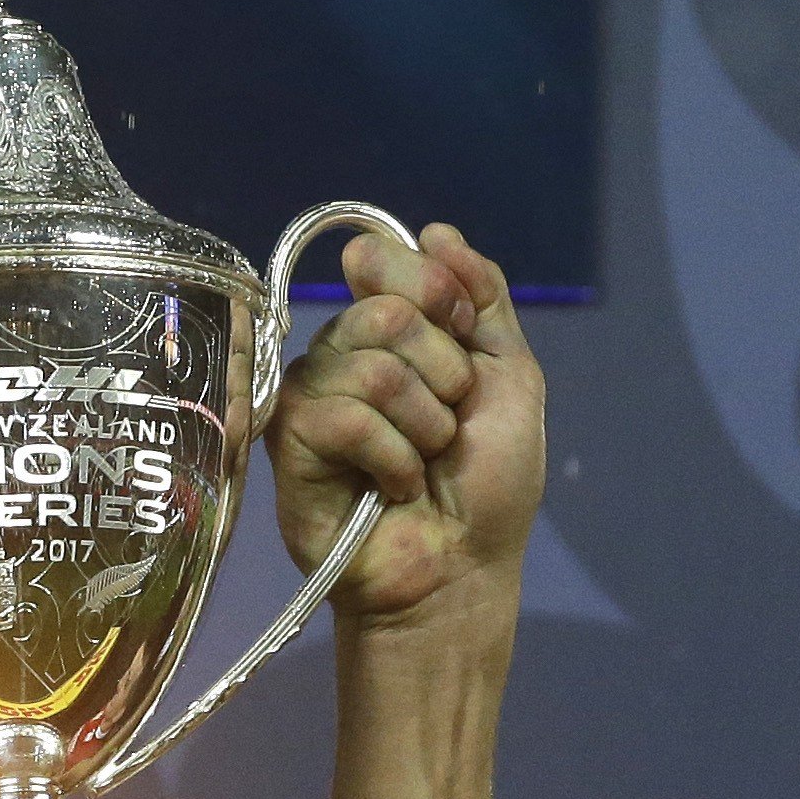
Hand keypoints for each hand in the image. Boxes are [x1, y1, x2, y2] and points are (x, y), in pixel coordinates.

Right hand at [265, 221, 544, 633]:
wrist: (463, 569)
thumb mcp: (510, 376)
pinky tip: (393, 488)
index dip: (435, 293)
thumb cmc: (488, 485)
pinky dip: (391, 458)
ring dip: (423, 426)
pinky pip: (344, 417)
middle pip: (385, 311)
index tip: (465, 344)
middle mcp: (345, 352)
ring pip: (369, 365)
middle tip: (448, 426)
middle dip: (441, 374)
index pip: (387, 260)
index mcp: (393, 329)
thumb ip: (484, 297)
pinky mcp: (289, 444)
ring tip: (422, 466)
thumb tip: (435, 229)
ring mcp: (313, 396)